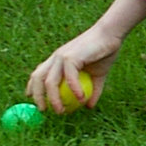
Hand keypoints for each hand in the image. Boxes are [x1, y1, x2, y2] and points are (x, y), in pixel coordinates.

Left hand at [25, 0, 145, 112]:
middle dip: (38, 96)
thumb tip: (89, 106)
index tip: (37, 102)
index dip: (34, 88)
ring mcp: (61, 57)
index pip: (39, 75)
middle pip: (38, 78)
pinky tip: (81, 98)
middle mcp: (55, 58)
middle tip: (45, 111)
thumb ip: (92, 90)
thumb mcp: (98, 75)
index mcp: (58, 60)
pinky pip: (69, 77)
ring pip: (49, 81)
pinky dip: (74, 89)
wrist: (111, 34)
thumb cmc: (105, 52)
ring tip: (61, 110)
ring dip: (53, 98)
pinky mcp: (70, 57)